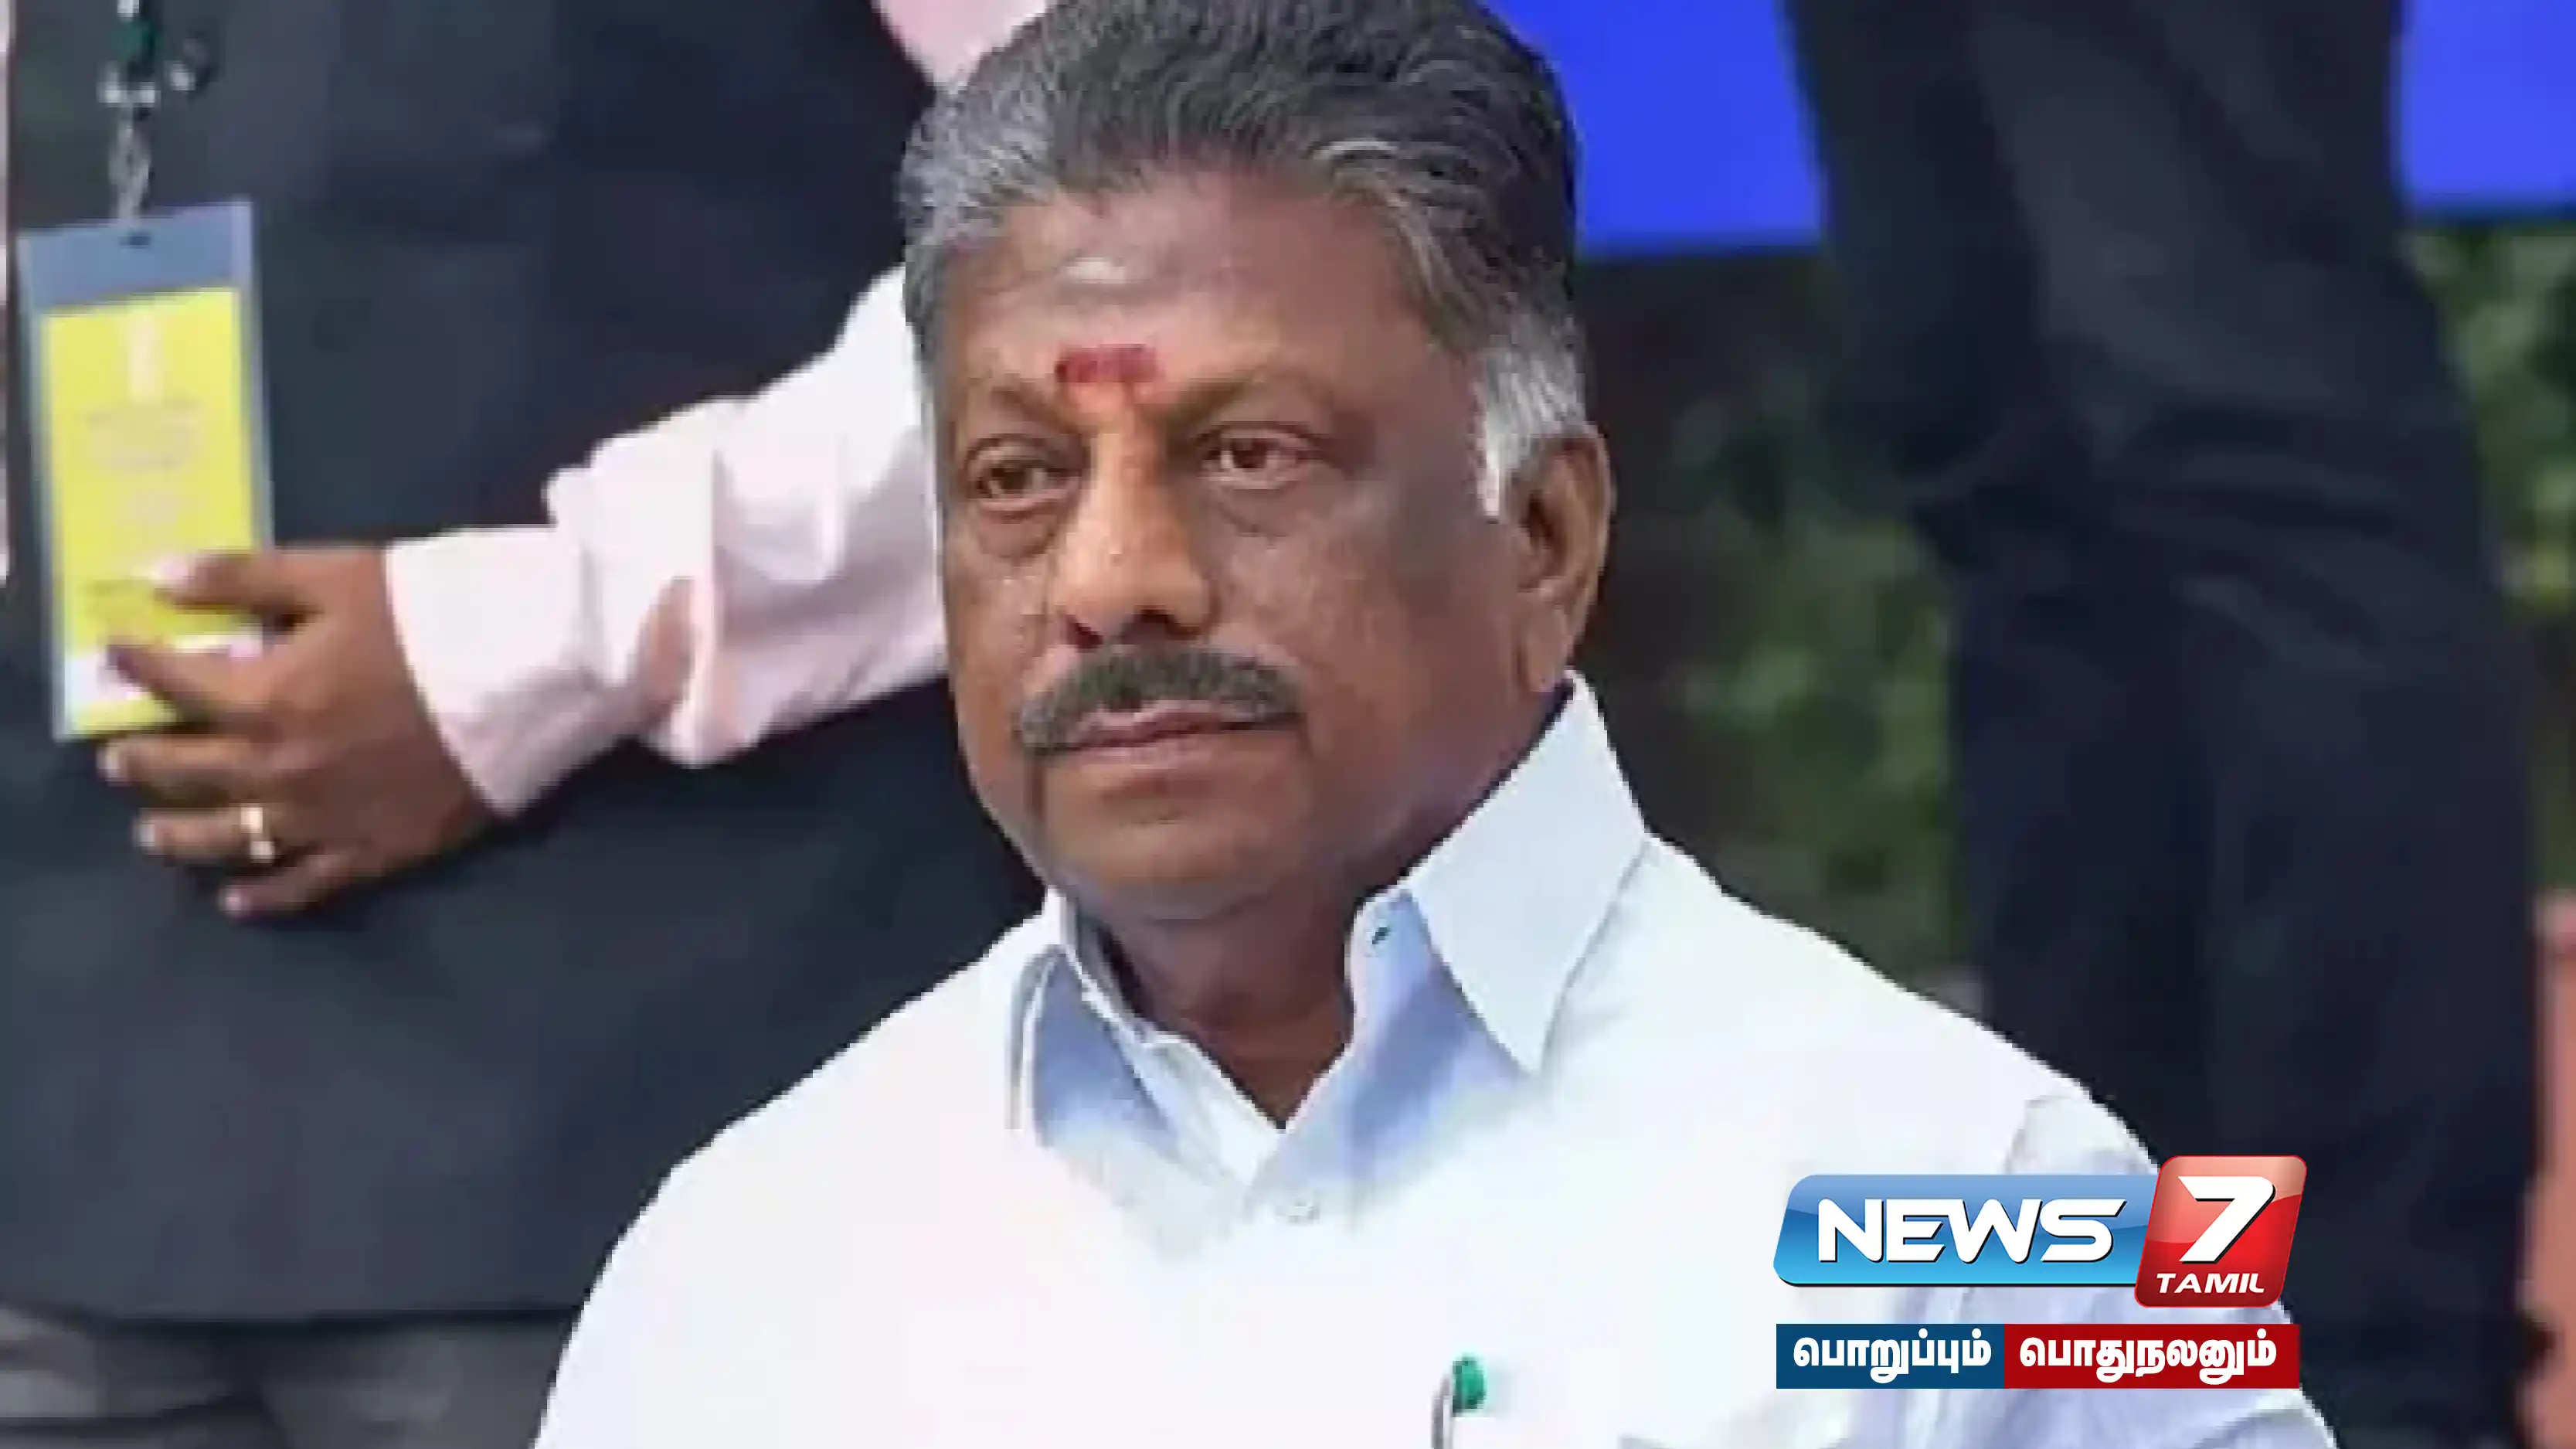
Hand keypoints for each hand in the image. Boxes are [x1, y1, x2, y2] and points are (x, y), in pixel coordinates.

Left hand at [99, 547, 498, 917]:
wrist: (528, 679)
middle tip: (117, 758)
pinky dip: (265, 896)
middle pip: (191, 771)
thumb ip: (246, 578)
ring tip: (151, 834)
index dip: (140, 666)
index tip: (115, 655)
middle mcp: (279, 768)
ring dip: (182, 836)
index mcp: (266, 697)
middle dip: (145, 760)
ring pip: (231, 837)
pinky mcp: (375, 849)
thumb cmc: (435, 618)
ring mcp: (325, 817)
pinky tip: (237, 901)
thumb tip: (160, 577)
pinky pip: (305, 883)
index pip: (179, 684)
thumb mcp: (338, 576)